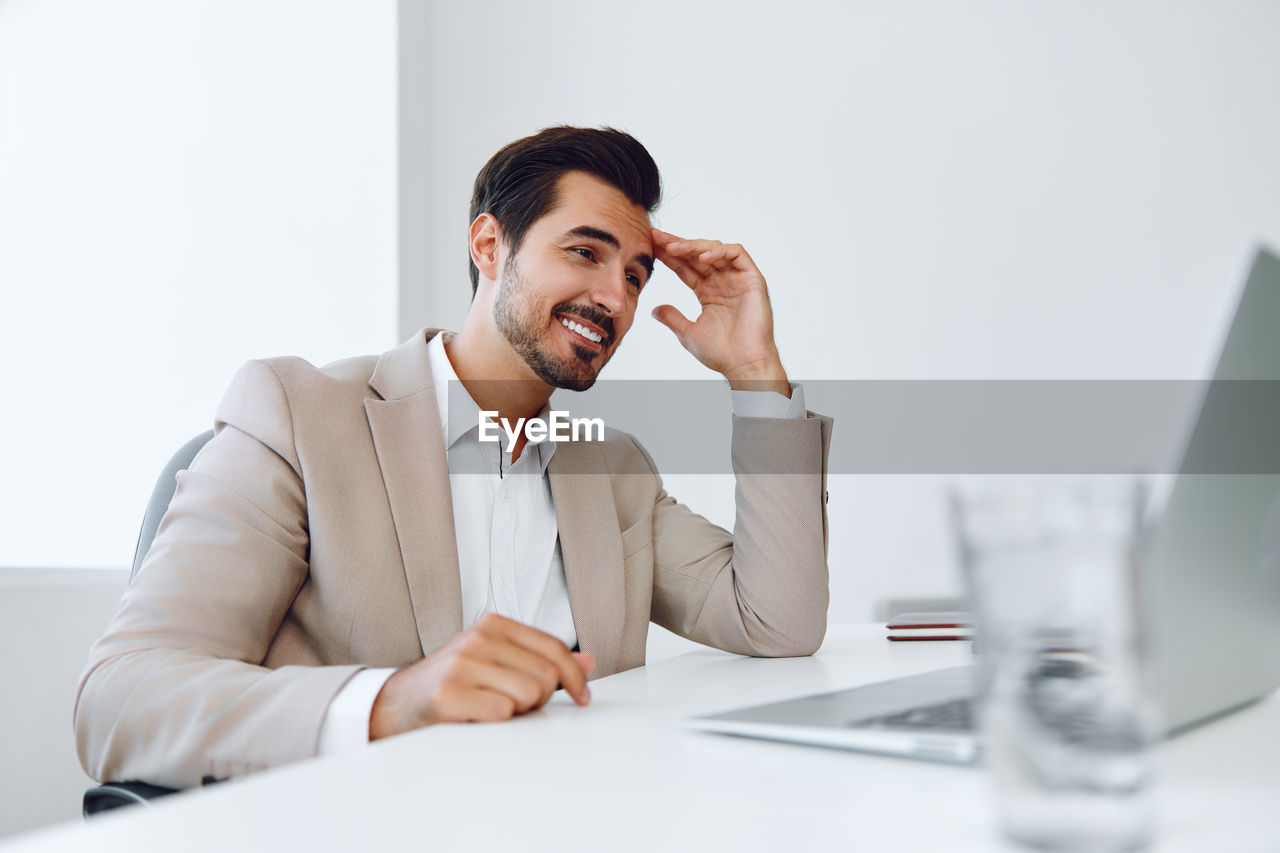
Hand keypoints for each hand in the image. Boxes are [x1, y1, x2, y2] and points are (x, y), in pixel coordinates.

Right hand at [368, 613, 594, 738]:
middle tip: (517, 705)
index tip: (582, 697)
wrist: (395, 705)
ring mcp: (462, 664)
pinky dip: (497, 722)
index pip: (553, 648)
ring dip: (519, 711)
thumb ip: (540, 658)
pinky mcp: (449, 694)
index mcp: (493, 624)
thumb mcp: (496, 660)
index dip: (575, 677)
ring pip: (529, 693)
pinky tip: (477, 717)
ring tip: (494, 708)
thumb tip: (588, 660)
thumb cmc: (452, 683)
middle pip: (546, 675)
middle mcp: (478, 637)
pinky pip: (503, 712)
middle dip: (540, 698)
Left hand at [650, 228, 789, 395]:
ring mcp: (738, 279)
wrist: (744, 365)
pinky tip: (702, 258)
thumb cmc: (721, 353)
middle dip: (676, 244)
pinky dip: (719, 252)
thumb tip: (653, 309)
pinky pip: (737, 255)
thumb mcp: (688, 333)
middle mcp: (723, 282)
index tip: (650, 246)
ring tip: (674, 248)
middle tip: (656, 237)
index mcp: (708, 292)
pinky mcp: (753, 279)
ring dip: (694, 246)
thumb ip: (672, 318)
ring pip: (715, 250)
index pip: (686, 267)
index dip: (669, 256)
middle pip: (697, 254)